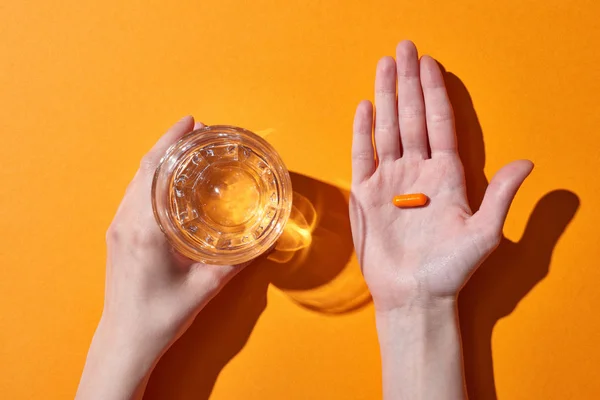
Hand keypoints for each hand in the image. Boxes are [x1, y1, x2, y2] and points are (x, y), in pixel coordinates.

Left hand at [77, 116, 245, 398]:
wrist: (126, 339)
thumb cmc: (161, 317)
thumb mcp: (205, 288)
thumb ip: (236, 262)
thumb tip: (262, 240)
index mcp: (146, 231)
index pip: (154, 171)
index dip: (172, 142)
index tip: (191, 122)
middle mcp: (126, 223)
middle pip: (144, 169)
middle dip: (169, 144)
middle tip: (196, 130)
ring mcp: (117, 228)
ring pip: (136, 180)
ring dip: (159, 159)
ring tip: (186, 149)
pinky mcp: (117, 236)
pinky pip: (133, 194)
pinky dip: (151, 178)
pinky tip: (170, 180)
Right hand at [350, 41, 532, 311]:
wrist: (414, 295)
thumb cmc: (450, 269)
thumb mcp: (484, 233)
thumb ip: (500, 195)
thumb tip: (527, 162)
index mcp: (446, 176)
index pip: (440, 124)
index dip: (435, 93)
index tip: (431, 64)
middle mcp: (417, 173)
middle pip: (412, 117)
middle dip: (408, 82)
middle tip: (405, 48)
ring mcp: (390, 182)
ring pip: (388, 129)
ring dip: (386, 97)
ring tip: (385, 66)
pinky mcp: (366, 196)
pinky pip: (363, 156)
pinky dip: (363, 132)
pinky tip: (366, 108)